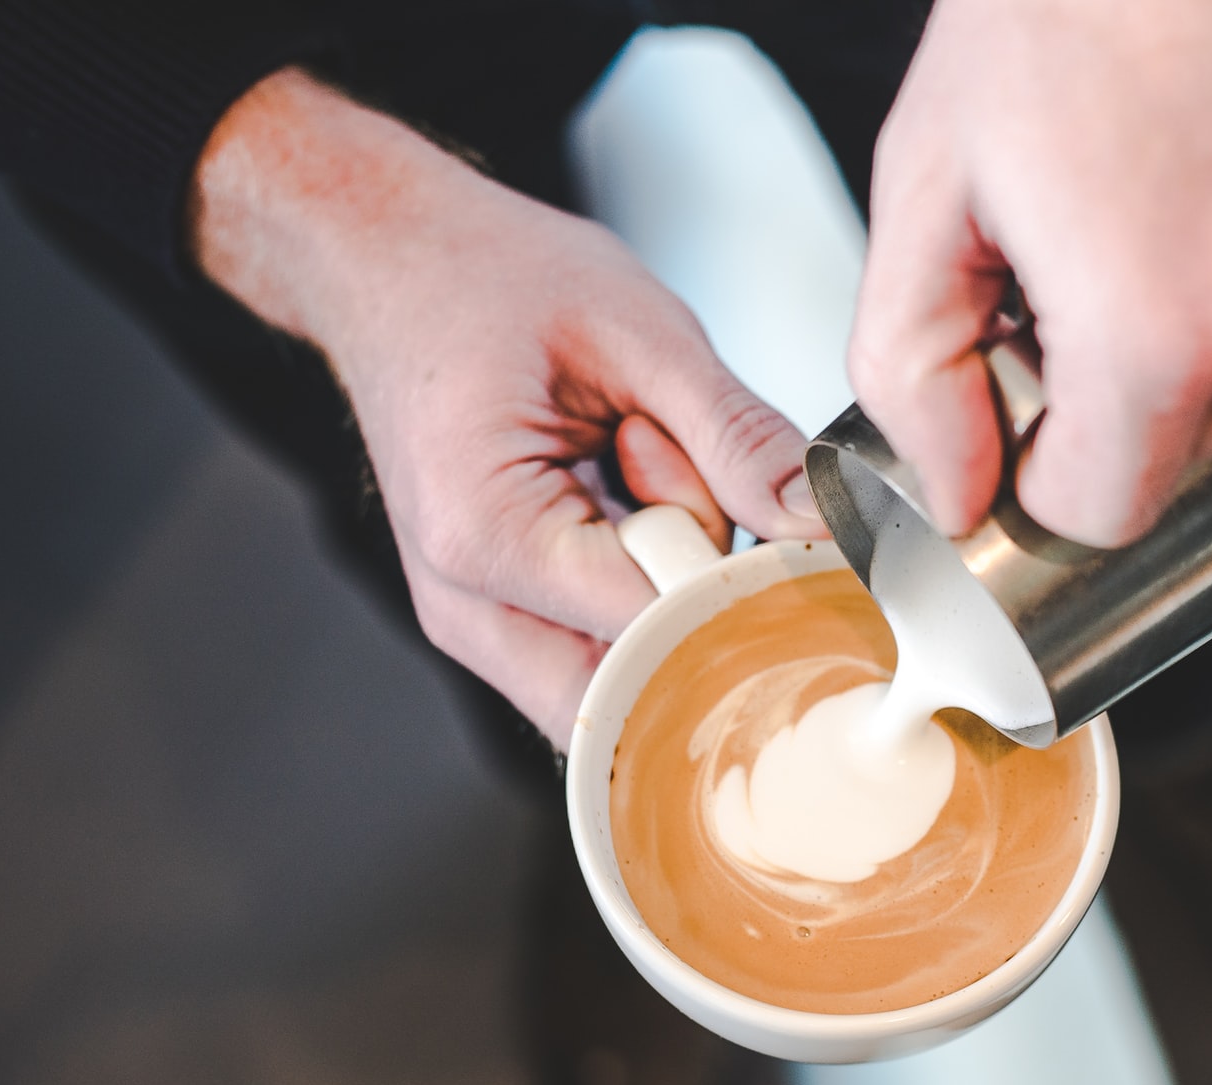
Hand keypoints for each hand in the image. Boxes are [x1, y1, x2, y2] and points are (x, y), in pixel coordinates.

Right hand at [192, 70, 820, 746]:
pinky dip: (644, 590)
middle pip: (636, 696)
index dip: (737, 584)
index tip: (775, 519)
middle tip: (684, 476)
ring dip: (671, 600)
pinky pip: (605, 651)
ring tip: (634, 472)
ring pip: (625, 688)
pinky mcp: (500, 619)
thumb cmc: (486, 278)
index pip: (658, 632)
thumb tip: (825, 525)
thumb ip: (738, 437)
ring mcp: (476, 623)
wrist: (386, 260)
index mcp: (487, 536)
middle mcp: (467, 606)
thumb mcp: (638, 330)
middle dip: (701, 610)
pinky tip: (622, 501)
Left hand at [850, 0, 1211, 545]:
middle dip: (1138, 376)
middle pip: (1199, 443)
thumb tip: (961, 498)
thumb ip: (917, 371)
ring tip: (1194, 181)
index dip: (1051, 455)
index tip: (1038, 377)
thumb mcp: (928, 182)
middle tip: (1104, 239)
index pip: (1105, 511)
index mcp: (1162, 338)